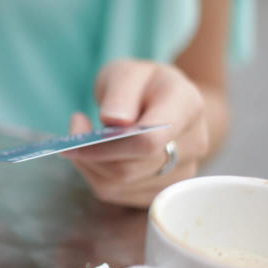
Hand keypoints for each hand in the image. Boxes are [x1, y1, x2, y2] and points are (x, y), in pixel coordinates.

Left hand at [65, 60, 210, 207]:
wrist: (165, 102)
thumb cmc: (142, 84)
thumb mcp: (127, 73)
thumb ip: (121, 93)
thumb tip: (114, 120)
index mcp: (188, 107)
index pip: (148, 141)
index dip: (106, 145)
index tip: (78, 133)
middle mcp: (194, 144)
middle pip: (128, 168)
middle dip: (90, 154)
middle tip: (74, 131)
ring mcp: (181, 172)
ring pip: (117, 185)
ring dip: (89, 164)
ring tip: (84, 140)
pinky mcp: (162, 190)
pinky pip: (116, 193)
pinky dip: (94, 175)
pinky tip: (96, 155)